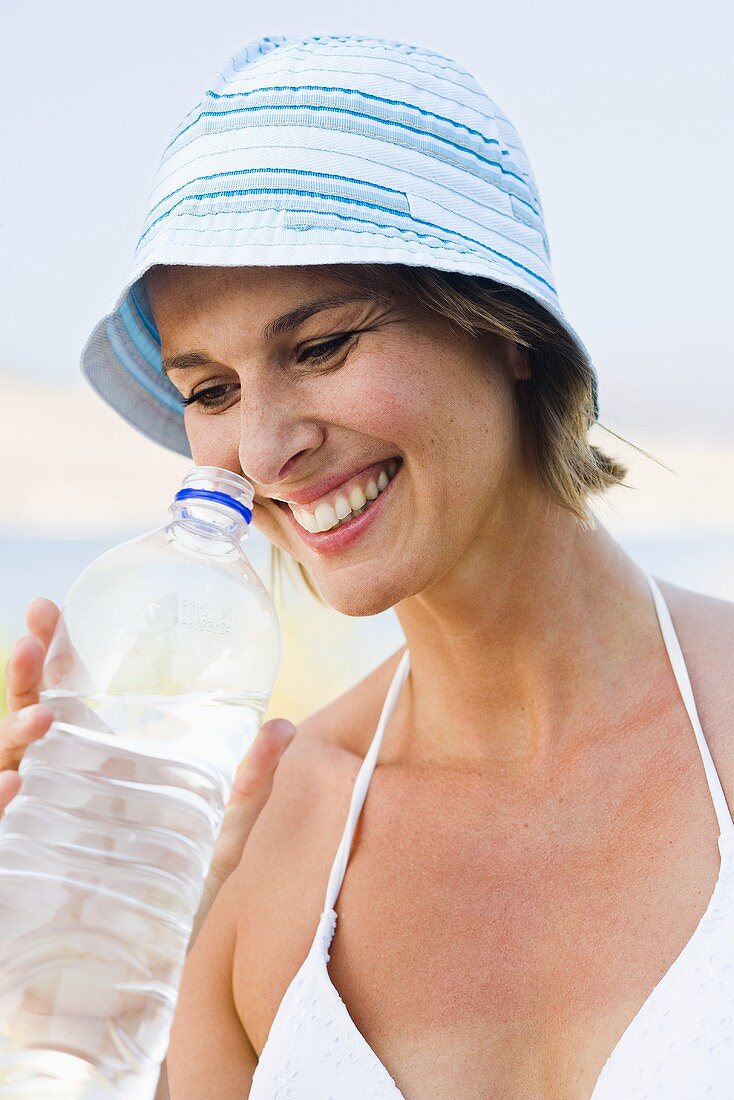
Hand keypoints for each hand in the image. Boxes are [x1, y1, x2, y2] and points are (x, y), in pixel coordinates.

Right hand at [1, 597, 296, 942]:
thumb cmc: (181, 911)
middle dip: (23, 681)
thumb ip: (247, 792)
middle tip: (32, 639)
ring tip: (41, 723)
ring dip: (12, 739)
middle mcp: (58, 796)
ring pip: (2, 772)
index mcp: (97, 775)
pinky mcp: (15, 878)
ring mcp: (31, 834)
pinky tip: (17, 788)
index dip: (51, 659)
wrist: (157, 996)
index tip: (47, 611)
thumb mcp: (221, 847)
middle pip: (26, 726)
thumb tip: (284, 729)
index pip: (65, 705)